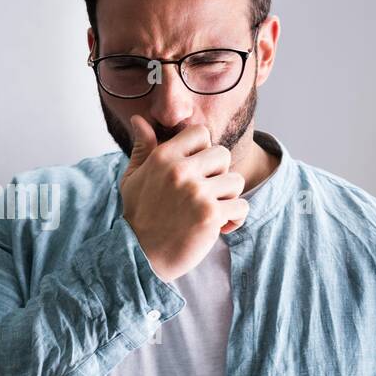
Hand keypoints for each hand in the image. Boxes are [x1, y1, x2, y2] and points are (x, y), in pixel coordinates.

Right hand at [119, 115, 248, 281]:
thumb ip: (143, 147)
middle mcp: (180, 170)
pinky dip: (235, 219)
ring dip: (228, 198)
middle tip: (204, 194)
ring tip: (211, 210)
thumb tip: (140, 118)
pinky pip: (241, 207)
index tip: (195, 170)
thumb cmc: (138, 216)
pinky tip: (220, 227)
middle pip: (223, 154)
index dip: (203, 150)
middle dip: (218, 174)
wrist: (140, 256)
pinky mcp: (210, 215)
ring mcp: (197, 192)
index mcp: (163, 157)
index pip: (200, 133)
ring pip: (236, 180)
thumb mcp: (134, 177)